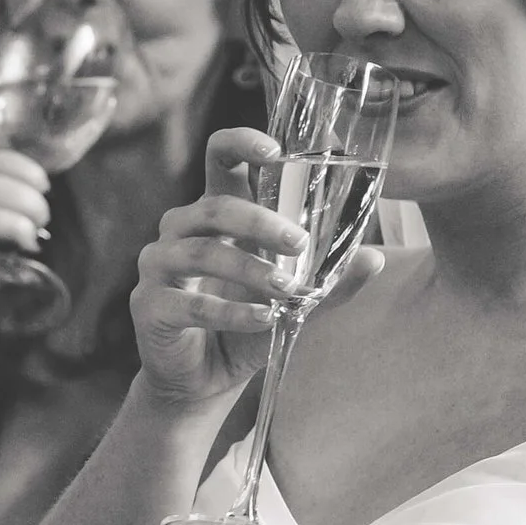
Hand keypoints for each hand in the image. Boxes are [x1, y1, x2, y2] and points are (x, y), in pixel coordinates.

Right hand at [128, 128, 306, 410]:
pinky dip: (232, 312)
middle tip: (300, 242)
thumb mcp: (294, 302)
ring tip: (289, 290)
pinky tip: (264, 320)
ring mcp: (159, 267)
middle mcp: (181, 230)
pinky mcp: (150, 306)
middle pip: (215, 207)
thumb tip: (375, 258)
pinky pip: (192, 303)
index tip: (275, 151)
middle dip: (260, 222)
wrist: (204, 381)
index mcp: (215, 213)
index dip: (241, 143)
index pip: (220, 158)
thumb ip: (330, 281)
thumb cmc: (246, 325)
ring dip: (250, 270)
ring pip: (202, 253)